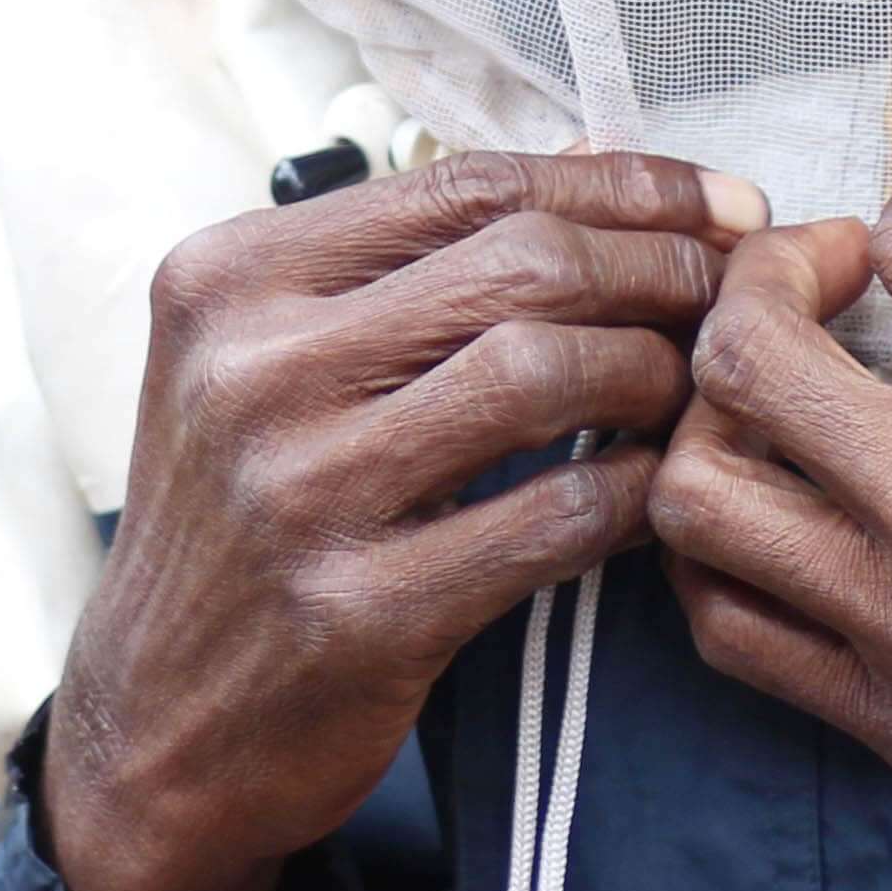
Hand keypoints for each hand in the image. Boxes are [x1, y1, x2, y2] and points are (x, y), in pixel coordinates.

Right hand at [44, 147, 758, 890]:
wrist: (155, 724)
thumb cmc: (242, 524)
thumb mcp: (271, 365)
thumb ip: (411, 267)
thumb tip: (599, 166)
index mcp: (230, 281)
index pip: (464, 185)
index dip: (619, 185)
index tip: (717, 203)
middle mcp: (251, 369)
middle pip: (519, 265)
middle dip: (662, 266)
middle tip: (736, 290)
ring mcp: (300, 491)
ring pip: (541, 372)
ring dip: (655, 370)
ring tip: (695, 388)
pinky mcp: (360, 610)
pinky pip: (550, 518)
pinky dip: (632, 491)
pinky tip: (661, 486)